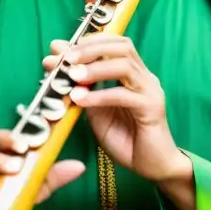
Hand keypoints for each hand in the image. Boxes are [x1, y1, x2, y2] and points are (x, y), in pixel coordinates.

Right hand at [0, 129, 84, 209]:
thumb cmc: (3, 205)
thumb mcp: (31, 190)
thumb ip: (52, 178)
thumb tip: (79, 165)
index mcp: (1, 154)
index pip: (10, 135)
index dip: (24, 128)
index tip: (44, 127)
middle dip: (6, 139)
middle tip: (25, 146)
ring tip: (13, 167)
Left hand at [41, 33, 185, 184]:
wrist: (152, 167)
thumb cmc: (125, 139)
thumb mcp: (95, 112)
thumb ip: (81, 89)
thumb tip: (57, 65)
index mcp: (133, 74)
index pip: (115, 43)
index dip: (88, 42)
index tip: (61, 49)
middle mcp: (144, 77)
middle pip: (122, 46)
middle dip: (91, 48)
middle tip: (66, 58)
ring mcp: (150, 91)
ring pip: (124, 66)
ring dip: (94, 68)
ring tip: (72, 76)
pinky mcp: (152, 108)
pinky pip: (124, 95)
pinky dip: (99, 95)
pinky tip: (81, 100)